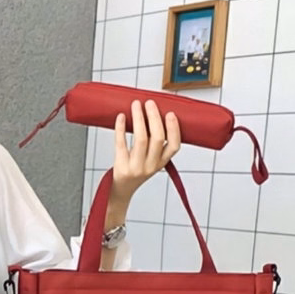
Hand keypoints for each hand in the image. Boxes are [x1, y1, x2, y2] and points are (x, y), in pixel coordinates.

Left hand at [108, 99, 180, 221]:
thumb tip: (153, 114)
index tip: (170, 113)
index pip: (174, 146)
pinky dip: (120, 128)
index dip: (174, 129)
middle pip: (157, 138)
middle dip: (154, 117)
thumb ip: (155, 144)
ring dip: (139, 119)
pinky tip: (120, 117)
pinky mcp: (121, 166)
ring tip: (136, 105)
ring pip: (140, 139)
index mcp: (161, 163)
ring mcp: (136, 167)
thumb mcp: (151, 161)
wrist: (120, 191)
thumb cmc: (135, 171)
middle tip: (149, 103)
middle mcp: (151, 166)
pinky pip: (121, 144)